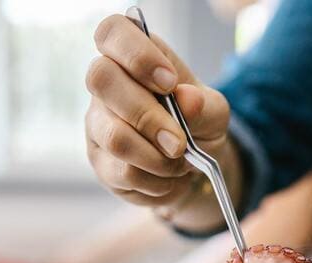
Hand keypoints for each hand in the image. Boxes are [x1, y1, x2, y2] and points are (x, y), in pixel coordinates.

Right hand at [85, 14, 234, 213]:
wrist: (193, 166)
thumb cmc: (197, 123)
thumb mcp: (214, 111)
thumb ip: (204, 105)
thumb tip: (187, 99)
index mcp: (133, 56)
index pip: (112, 32)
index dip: (137, 54)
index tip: (169, 83)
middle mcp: (106, 84)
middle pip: (101, 79)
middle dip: (148, 115)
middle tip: (179, 142)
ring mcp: (97, 122)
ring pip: (115, 136)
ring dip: (157, 158)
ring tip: (179, 164)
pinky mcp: (100, 160)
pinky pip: (124, 172)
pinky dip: (156, 180)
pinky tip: (167, 177)